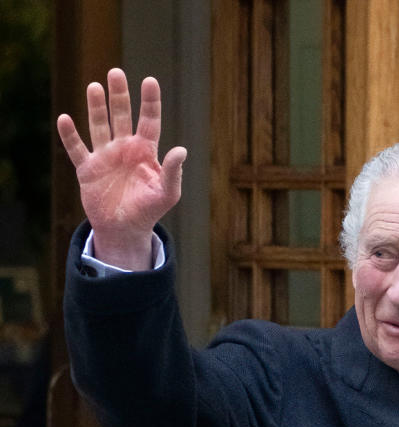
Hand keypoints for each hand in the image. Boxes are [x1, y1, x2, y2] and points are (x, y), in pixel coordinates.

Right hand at [56, 69, 186, 269]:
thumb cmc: (149, 211)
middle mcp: (124, 148)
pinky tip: (65, 119)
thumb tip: (181, 150)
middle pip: (121, 116)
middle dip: (119, 95)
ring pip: (99, 126)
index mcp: (145, 151)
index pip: (149, 121)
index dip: (150, 102)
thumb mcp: (167, 194)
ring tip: (94, 87)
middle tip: (116, 73)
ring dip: (96, 108)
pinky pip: (77, 149)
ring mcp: (105, 156)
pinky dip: (70, 136)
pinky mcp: (87, 169)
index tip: (150, 81)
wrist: (125, 230)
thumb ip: (174, 172)